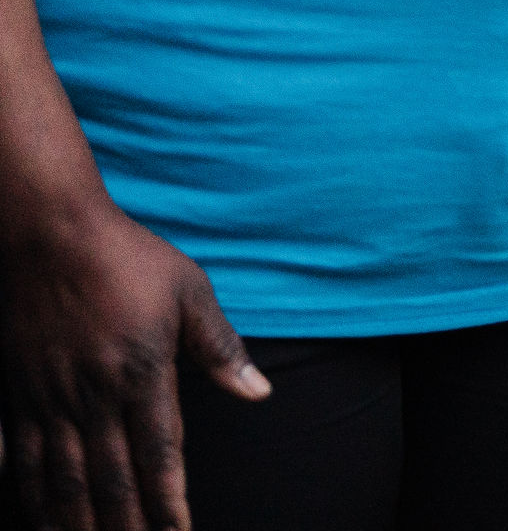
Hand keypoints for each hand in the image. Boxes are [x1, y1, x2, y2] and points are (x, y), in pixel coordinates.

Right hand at [0, 199, 267, 530]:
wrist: (48, 232)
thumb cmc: (126, 257)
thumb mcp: (189, 291)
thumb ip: (220, 348)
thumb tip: (258, 393)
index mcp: (142, 373)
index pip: (160, 455)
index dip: (168, 504)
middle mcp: (92, 395)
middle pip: (108, 480)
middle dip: (123, 527)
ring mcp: (47, 397)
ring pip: (57, 479)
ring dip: (71, 521)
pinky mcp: (13, 392)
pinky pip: (14, 456)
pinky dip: (23, 492)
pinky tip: (31, 517)